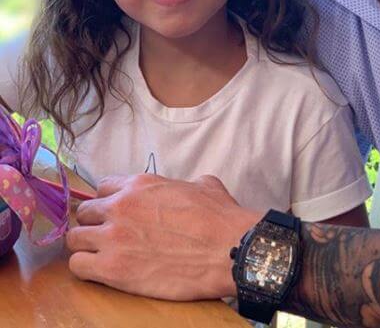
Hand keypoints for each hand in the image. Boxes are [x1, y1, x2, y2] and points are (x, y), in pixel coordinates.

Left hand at [66, 173, 260, 299]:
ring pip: (74, 238)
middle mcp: (120, 206)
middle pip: (85, 212)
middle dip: (94, 223)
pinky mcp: (112, 269)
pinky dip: (85, 268)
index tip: (115, 214)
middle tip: (108, 236)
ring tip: (100, 256)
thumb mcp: (202, 185)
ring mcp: (113, 237)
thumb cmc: (219, 218)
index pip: (102, 187)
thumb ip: (183, 184)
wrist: (228, 249)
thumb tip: (189, 188)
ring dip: (85, 246)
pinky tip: (100, 272)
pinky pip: (78, 266)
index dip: (108, 201)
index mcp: (139, 184)